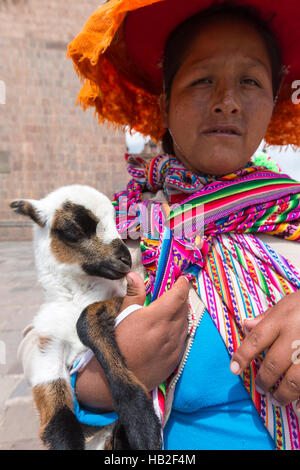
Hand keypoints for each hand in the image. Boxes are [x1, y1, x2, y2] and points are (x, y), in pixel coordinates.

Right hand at [75, 272, 189, 410]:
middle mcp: (169, 331)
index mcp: (156, 318)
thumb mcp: (121, 315)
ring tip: (173, 310)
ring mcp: (174, 347)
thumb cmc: (115, 343)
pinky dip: (181, 330)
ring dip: (182, 314)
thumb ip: (133, 294)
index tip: (182, 279)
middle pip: (184, 309)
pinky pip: (183, 339)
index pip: (178, 296)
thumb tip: (134, 275)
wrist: (114, 378)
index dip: (182, 285)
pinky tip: (172, 329)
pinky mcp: (175, 360)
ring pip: (186, 324)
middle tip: (175, 293)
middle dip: (181, 298)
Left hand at [230, 291, 299, 409]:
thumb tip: (245, 324)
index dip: (242, 356)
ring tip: (277, 399)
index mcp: (282, 319)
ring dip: (283, 394)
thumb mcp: (287, 302)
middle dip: (264, 380)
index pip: (255, 339)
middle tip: (260, 388)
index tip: (234, 370)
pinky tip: (298, 406)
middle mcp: (295, 335)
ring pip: (294, 380)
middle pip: (273, 364)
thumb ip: (267, 316)